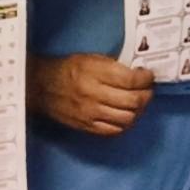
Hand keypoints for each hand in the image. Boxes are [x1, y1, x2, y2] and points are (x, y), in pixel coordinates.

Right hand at [33, 54, 154, 140]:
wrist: (41, 87)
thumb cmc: (67, 70)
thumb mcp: (89, 59)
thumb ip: (113, 66)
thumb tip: (137, 74)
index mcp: (93, 73)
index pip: (130, 80)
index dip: (145, 79)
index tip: (148, 76)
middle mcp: (93, 94)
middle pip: (133, 101)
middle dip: (146, 95)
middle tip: (147, 90)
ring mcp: (90, 113)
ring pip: (127, 118)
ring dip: (138, 110)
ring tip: (138, 103)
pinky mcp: (87, 126)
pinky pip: (115, 130)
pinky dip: (125, 123)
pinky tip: (126, 115)